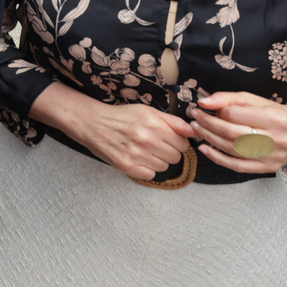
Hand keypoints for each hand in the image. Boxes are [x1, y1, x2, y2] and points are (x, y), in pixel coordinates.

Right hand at [64, 99, 193, 181]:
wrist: (92, 123)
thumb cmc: (121, 116)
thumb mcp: (148, 111)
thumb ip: (173, 122)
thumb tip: (194, 131)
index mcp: (155, 125)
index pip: (183, 144)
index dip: (176, 141)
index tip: (166, 139)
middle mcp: (147, 141)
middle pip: (175, 157)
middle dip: (167, 151)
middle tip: (153, 144)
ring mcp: (137, 155)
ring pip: (164, 167)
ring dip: (157, 160)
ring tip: (144, 150)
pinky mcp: (127, 166)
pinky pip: (151, 175)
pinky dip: (146, 169)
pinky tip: (137, 158)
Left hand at [191, 92, 286, 173]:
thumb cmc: (271, 113)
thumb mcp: (252, 100)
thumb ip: (227, 98)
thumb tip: (203, 102)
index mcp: (275, 118)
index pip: (235, 115)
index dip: (216, 111)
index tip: (204, 109)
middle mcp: (277, 139)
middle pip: (232, 133)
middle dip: (208, 125)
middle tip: (194, 119)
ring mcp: (273, 156)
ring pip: (233, 150)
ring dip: (209, 139)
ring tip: (197, 130)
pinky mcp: (268, 168)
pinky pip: (238, 166)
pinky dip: (218, 158)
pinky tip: (205, 149)